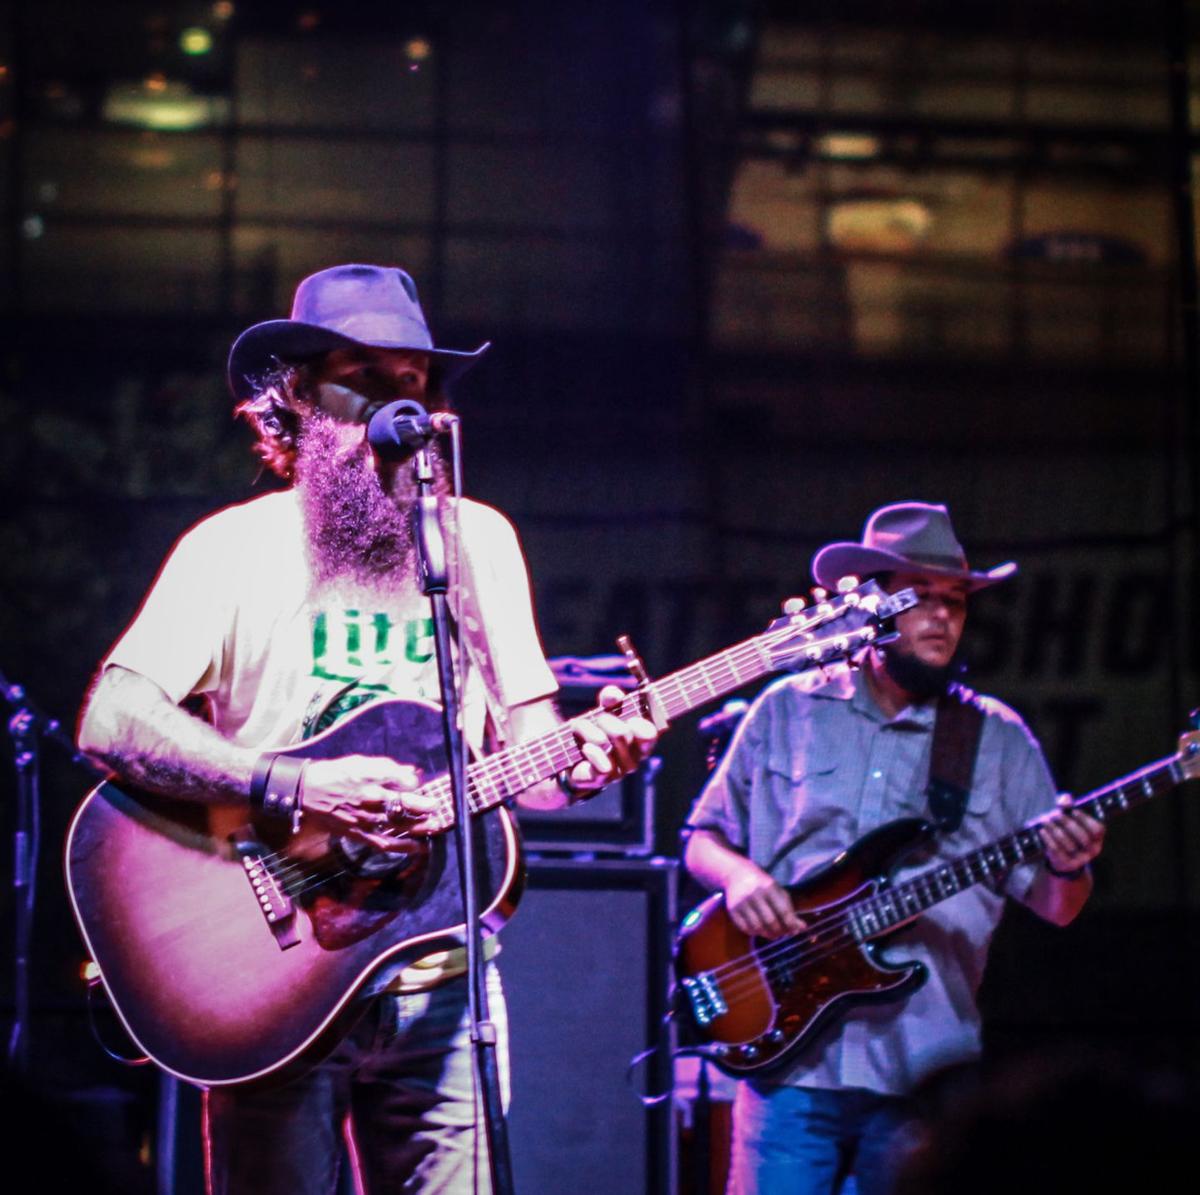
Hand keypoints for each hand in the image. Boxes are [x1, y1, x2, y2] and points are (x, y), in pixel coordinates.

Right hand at [300, 755, 436, 850]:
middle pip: (405, 805)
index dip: (416, 784)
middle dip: (426, 806)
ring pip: (399, 825)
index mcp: (372, 778)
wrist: (307, 792)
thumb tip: (411, 773)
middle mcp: (371, 799)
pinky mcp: (359, 833)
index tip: (421, 785)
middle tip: (438, 807)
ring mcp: (365, 818)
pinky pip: (384, 843)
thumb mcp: (361, 762)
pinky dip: (403, 847)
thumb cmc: (336, 773)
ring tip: (435, 825)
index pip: (404, 782)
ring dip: (420, 827)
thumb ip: (388, 767)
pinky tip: (418, 847)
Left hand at [562, 684, 661, 797]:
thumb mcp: (604, 709)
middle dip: (604, 720)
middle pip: (622, 733)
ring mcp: (618, 771)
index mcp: (640, 741)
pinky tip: (586, 748)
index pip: (650, 733)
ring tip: (580, 727)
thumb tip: (613, 695)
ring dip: (588, 730)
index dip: (641, 724)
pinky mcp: (601, 780)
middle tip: (597, 718)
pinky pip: (602, 766)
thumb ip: (611, 698)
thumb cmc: (595, 730)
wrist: (572, 756)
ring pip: (604, 743)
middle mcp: (633, 758)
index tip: (629, 718)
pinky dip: (592, 752)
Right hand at [725, 859, 805, 938]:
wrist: (735, 873)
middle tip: (782, 934)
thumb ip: (789, 909)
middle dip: (779, 932)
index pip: (783, 911)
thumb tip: (802, 928)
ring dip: (767, 934)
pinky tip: (758, 930)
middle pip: (770, 921)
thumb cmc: (761, 883)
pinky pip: (745, 928)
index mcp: (768, 887)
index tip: (794, 931)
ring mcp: (741, 902)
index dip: (790, 924)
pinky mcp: (732, 909)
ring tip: (771, 933)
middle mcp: (754, 894)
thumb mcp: (777, 890)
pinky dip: (754, 933)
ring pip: (757, 927)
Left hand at [1034, 793, 1104, 875]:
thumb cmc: (1067, 833)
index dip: (1086, 819)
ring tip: (1044, 820)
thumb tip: (1064, 798)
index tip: (1073, 811)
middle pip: (1083, 837)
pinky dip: (1049, 839)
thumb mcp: (1070, 820)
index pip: (1098, 829)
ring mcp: (1081, 859)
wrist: (1061, 859)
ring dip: (1055, 830)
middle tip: (1055, 814)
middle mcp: (1092, 850)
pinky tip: (1042, 830)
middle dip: (1068, 823)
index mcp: (1097, 838)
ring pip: (1069, 844)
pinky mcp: (1067, 863)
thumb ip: (1068, 806)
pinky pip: (1058, 851)